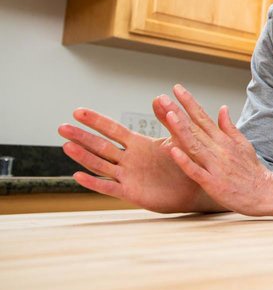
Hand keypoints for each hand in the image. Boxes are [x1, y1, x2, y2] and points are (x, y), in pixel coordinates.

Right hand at [58, 97, 214, 212]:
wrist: (194, 188)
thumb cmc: (186, 162)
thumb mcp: (178, 138)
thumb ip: (168, 119)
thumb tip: (159, 96)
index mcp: (139, 144)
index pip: (113, 129)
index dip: (96, 121)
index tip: (78, 111)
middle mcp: (129, 159)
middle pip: (101, 146)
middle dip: (82, 136)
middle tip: (61, 127)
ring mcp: (127, 176)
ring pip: (100, 165)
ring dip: (83, 156)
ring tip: (66, 146)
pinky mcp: (130, 192)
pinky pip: (108, 187)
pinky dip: (93, 183)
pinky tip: (78, 176)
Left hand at [160, 84, 272, 216]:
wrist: (266, 193)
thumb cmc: (253, 172)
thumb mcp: (244, 144)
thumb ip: (229, 127)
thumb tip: (222, 108)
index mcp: (224, 140)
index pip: (203, 117)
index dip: (189, 102)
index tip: (177, 89)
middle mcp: (219, 150)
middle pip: (195, 128)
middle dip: (178, 112)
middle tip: (163, 98)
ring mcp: (215, 166)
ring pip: (194, 145)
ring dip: (181, 130)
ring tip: (168, 115)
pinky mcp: (213, 183)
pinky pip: (196, 171)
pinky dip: (184, 161)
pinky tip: (173, 151)